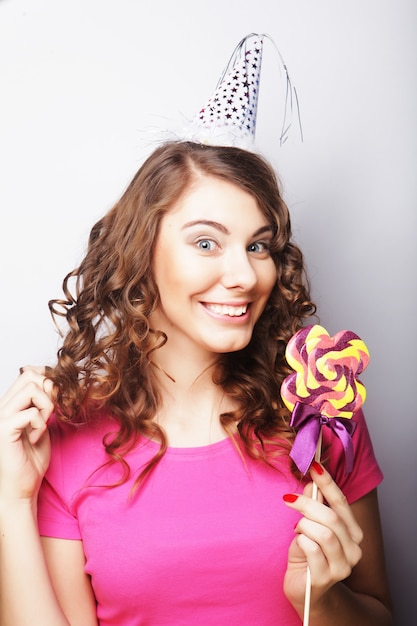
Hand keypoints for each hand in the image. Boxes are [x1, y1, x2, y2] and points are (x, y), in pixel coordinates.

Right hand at [0, 366, 54, 502]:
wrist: (21, 488)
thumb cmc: (31, 459)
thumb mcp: (44, 424)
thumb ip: (45, 404)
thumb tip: (55, 383)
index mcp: (10, 404)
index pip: (28, 372)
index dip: (47, 379)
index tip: (56, 398)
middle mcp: (2, 407)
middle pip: (29, 375)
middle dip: (49, 391)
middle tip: (51, 413)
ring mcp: (1, 417)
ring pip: (30, 389)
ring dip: (46, 406)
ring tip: (43, 425)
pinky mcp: (4, 430)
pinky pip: (31, 412)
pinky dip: (40, 424)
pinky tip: (35, 438)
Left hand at [282, 462, 362, 614]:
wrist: (306, 590)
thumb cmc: (309, 555)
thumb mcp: (310, 525)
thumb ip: (313, 505)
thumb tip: (310, 481)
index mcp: (353, 532)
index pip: (342, 503)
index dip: (328, 483)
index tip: (314, 466)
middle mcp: (354, 549)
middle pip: (331, 517)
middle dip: (307, 503)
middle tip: (289, 498)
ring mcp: (342, 566)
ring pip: (322, 533)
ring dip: (303, 525)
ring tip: (296, 529)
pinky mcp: (325, 578)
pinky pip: (311, 548)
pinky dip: (301, 541)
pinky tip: (299, 544)